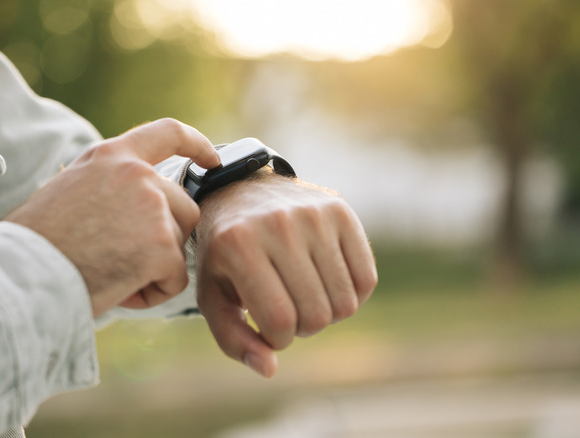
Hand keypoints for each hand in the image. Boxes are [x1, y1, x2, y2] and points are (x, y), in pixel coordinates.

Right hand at [5, 119, 219, 316]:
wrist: (20, 273)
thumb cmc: (37, 242)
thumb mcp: (71, 190)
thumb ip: (111, 186)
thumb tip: (142, 204)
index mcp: (112, 156)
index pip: (167, 133)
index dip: (198, 145)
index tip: (214, 160)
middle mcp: (138, 174)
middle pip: (183, 207)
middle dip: (164, 237)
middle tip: (122, 259)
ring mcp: (153, 207)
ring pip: (179, 243)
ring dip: (155, 266)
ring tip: (112, 275)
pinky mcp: (161, 245)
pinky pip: (175, 277)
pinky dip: (153, 291)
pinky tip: (120, 290)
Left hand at [195, 171, 376, 377]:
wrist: (243, 192)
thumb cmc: (226, 254)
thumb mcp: (213, 295)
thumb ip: (233, 339)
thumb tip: (270, 369)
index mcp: (238, 245)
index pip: (281, 321)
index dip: (278, 340)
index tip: (267, 328)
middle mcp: (278, 225)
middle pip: (316, 315)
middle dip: (303, 328)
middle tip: (287, 311)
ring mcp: (313, 215)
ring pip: (345, 303)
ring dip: (327, 314)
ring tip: (304, 297)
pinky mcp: (341, 211)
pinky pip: (366, 280)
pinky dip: (352, 296)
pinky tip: (327, 285)